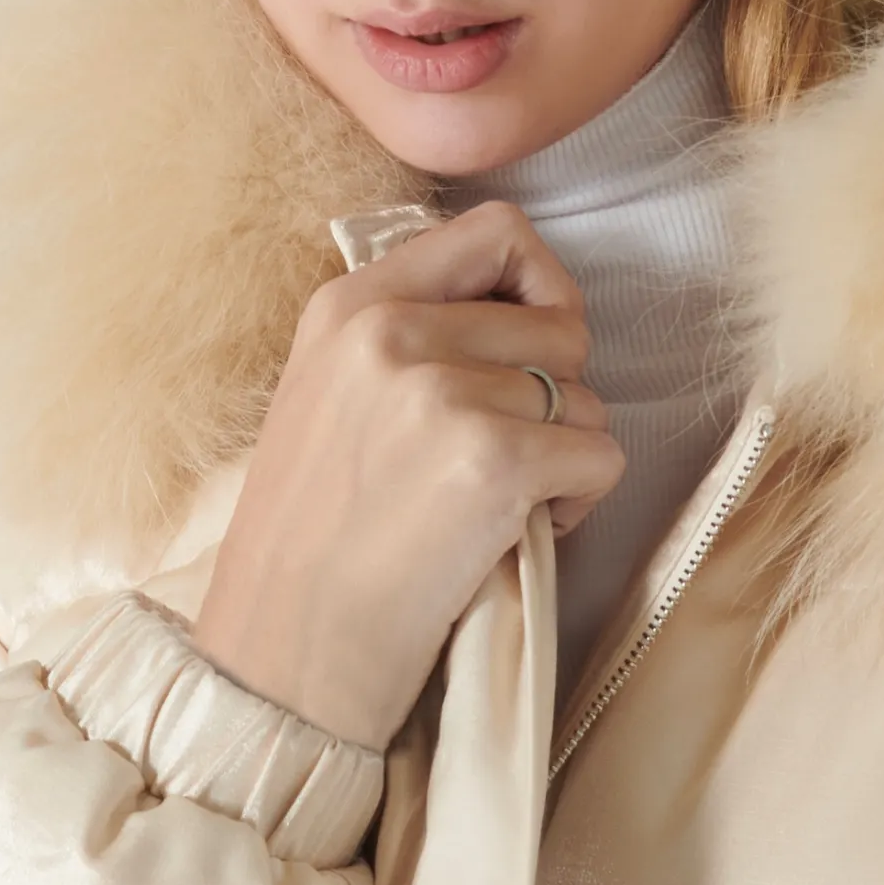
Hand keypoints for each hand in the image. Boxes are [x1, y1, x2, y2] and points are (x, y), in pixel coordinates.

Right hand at [189, 202, 624, 750]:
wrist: (283, 652)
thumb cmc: (309, 545)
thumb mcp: (325, 398)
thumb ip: (403, 339)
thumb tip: (517, 313)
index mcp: (349, 306)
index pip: (497, 232)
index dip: (542, 289)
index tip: (530, 350)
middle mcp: (394, 333)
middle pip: (561, 327)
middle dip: (556, 398)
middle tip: (502, 462)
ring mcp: (444, 394)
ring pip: (589, 397)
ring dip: (566, 459)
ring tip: (496, 510)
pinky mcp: (495, 462)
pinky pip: (600, 456)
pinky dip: (579, 505)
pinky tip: (515, 537)